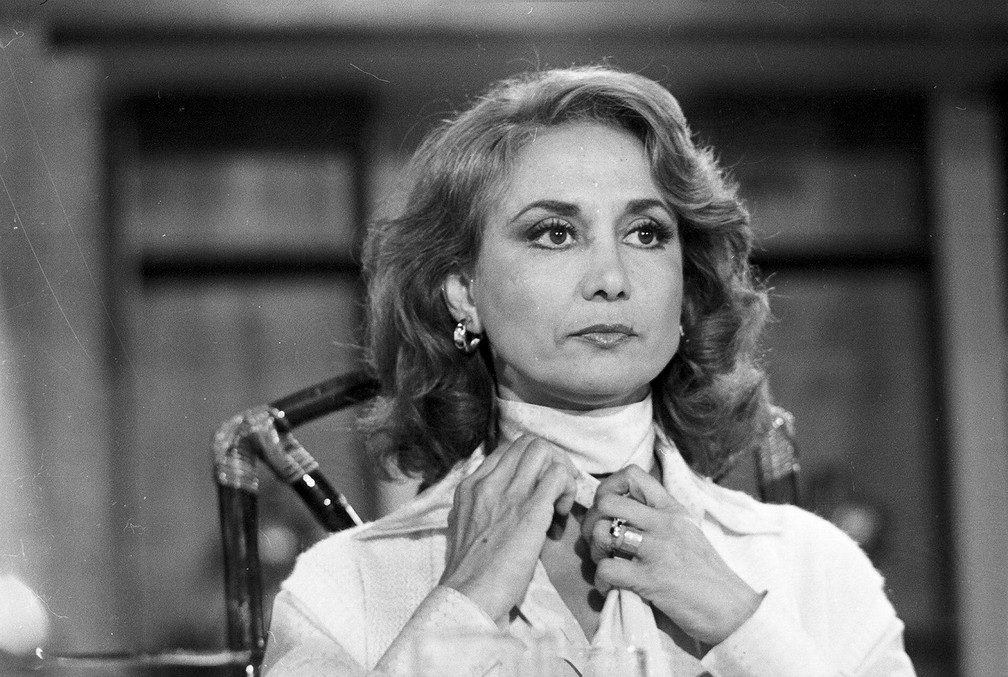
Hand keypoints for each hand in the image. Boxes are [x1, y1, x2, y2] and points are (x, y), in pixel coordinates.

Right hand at [439, 436, 577, 625]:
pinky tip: (562, 514)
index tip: (535, 490)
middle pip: (528, 443)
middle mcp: (488, 482)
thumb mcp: (464, 525)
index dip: (529, 466)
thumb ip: (480, 506)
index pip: (507, 451)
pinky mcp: (531, 510)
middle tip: (554, 492)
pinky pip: (558, 475)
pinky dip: (568, 489)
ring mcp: (510, 493)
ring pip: (543, 450)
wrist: (468, 595)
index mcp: (471, 486)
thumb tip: (498, 500)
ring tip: (559, 502)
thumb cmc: (470, 572)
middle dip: (549, 462)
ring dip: (560, 472)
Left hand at [582, 465, 762, 644]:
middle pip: (607, 501)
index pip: (633, 474)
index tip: (609, 510)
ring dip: (594, 552)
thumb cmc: (707, 576)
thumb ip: (660, 521)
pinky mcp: (651, 579)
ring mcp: (658, 550)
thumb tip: (623, 515)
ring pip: (603, 533)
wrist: (733, 611)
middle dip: (592, 522)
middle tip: (599, 541)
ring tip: (605, 564)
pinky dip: (601, 581)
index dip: (609, 488)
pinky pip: (607, 570)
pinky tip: (611, 588)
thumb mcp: (688, 534)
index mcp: (673, 510)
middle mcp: (665, 524)